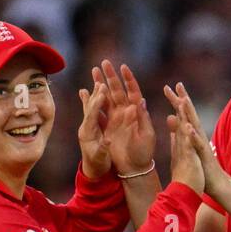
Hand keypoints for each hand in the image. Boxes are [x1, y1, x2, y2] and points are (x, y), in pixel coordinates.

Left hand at [77, 75, 110, 178]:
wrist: (92, 171)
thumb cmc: (98, 166)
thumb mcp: (101, 159)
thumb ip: (103, 149)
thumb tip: (108, 140)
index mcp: (88, 134)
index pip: (92, 115)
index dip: (97, 103)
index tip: (103, 91)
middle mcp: (86, 127)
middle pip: (90, 107)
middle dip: (96, 94)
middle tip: (101, 80)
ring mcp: (87, 126)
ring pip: (90, 106)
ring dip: (94, 93)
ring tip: (97, 80)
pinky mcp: (90, 127)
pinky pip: (91, 110)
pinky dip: (90, 100)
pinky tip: (85, 90)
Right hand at [97, 59, 155, 175]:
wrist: (134, 169)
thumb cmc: (144, 153)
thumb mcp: (146, 135)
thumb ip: (141, 118)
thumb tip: (138, 101)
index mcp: (137, 112)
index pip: (133, 91)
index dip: (128, 79)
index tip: (122, 66)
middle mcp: (125, 112)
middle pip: (117, 90)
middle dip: (111, 76)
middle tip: (104, 63)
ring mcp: (115, 119)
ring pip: (106, 98)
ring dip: (100, 85)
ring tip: (94, 71)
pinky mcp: (106, 127)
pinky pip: (98, 112)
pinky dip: (92, 103)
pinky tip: (85, 92)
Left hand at [163, 80, 229, 197]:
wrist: (215, 183)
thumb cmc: (202, 167)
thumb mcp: (187, 147)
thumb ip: (179, 133)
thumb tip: (170, 119)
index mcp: (192, 135)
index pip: (183, 115)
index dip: (176, 101)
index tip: (168, 88)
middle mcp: (198, 136)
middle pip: (189, 115)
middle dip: (183, 99)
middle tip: (177, 84)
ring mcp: (202, 144)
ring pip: (195, 125)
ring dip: (190, 113)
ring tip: (184, 100)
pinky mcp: (204, 155)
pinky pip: (198, 144)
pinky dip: (193, 136)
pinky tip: (189, 127)